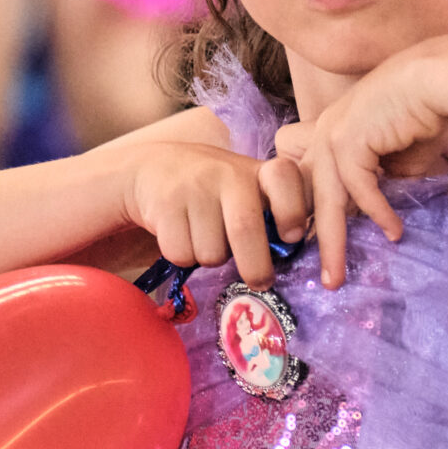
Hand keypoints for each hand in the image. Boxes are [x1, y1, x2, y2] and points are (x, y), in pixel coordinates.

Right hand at [113, 138, 309, 288]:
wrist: (155, 166)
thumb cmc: (214, 189)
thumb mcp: (245, 188)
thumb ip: (269, 213)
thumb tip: (288, 256)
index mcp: (256, 171)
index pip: (283, 177)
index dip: (292, 209)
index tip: (292, 236)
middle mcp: (227, 173)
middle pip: (245, 228)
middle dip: (255, 267)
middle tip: (260, 282)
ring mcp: (194, 187)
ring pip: (211, 252)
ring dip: (210, 259)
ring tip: (205, 238)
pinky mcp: (165, 204)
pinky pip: (182, 254)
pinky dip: (183, 257)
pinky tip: (181, 235)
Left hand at [272, 53, 447, 288]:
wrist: (434, 80)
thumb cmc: (423, 114)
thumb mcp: (399, 159)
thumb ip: (384, 184)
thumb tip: (379, 213)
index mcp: (331, 137)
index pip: (315, 187)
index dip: (316, 221)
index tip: (322, 253)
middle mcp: (324, 136)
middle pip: (312, 200)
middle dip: (318, 243)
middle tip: (325, 279)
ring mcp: (331, 136)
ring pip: (328, 202)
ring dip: (334, 243)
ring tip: (338, 276)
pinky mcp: (347, 140)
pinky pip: (359, 189)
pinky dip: (377, 212)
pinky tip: (393, 232)